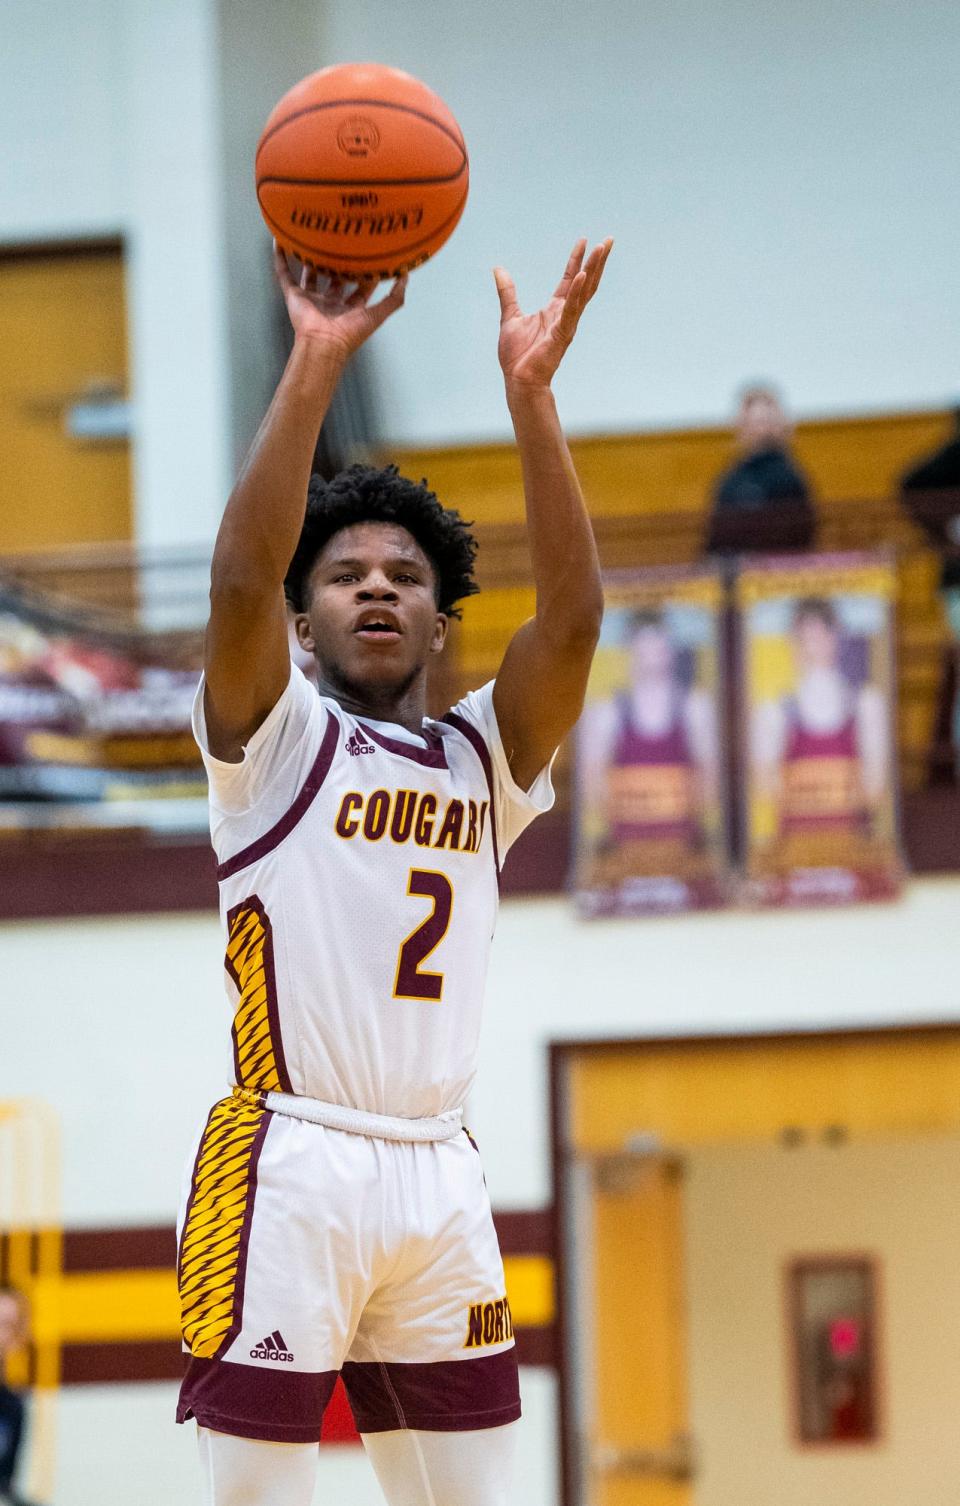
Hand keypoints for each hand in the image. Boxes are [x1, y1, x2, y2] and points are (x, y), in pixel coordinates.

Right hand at [273, 243, 407, 360]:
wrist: (323, 344)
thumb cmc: (350, 334)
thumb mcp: (378, 315)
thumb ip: (394, 299)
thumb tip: (406, 278)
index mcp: (350, 309)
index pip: (360, 287)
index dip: (366, 272)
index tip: (372, 253)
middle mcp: (330, 303)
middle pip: (335, 278)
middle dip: (339, 262)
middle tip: (343, 240)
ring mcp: (311, 298)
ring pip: (310, 273)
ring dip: (310, 257)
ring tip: (312, 236)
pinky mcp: (294, 296)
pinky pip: (284, 274)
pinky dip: (280, 259)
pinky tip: (279, 242)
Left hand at [494, 237, 611, 389]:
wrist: (519, 380)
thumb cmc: (517, 355)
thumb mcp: (510, 316)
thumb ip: (507, 293)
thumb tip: (498, 269)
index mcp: (555, 310)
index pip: (569, 279)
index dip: (577, 259)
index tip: (585, 240)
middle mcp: (565, 314)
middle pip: (585, 282)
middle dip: (597, 261)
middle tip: (609, 240)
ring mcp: (567, 324)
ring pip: (584, 292)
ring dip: (593, 270)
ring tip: (602, 249)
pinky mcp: (562, 333)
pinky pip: (571, 310)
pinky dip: (576, 292)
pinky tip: (581, 276)